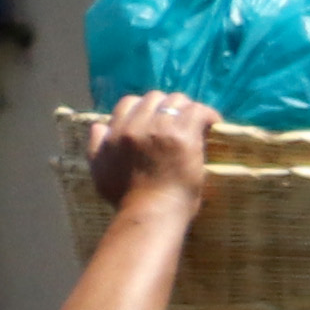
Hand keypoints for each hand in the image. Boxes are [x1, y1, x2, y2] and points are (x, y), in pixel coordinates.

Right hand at [92, 91, 216, 212]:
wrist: (150, 211)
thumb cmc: (126, 199)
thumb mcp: (99, 170)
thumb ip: (96, 146)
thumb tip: (99, 125)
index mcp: (116, 132)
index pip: (129, 103)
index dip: (145, 108)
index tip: (157, 119)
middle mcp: (136, 125)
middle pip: (155, 98)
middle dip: (168, 106)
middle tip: (181, 121)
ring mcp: (160, 129)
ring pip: (177, 101)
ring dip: (188, 109)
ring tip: (197, 123)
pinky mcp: (183, 136)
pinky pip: (198, 111)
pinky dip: (208, 115)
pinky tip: (214, 124)